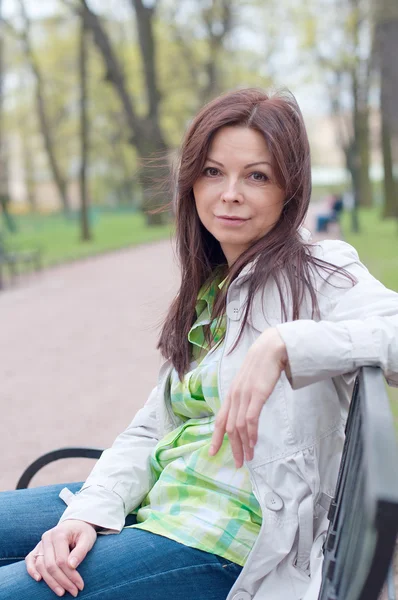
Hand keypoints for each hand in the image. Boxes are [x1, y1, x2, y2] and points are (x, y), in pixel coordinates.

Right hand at [25, 519, 96, 596]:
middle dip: (62, 581)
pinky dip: (31, 570)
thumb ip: (80, 551)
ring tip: (61, 592)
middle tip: (74, 592)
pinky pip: (30, 560)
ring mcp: (41, 543)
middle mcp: (47, 538)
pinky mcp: (37, 548)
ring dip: (50, 581)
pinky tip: (38, 580)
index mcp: (59, 534)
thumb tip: (71, 566)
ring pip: (40, 566)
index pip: (62, 560)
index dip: (70, 575)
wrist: (75, 524)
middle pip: (50, 565)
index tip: (80, 585)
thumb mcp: (87, 539)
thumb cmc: (83, 532)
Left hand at [209, 327, 287, 467]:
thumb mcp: (248, 383)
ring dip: (243, 445)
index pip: (219, 419)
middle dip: (232, 448)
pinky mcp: (257, 394)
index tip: (212, 453)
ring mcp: (244, 395)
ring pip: (238, 426)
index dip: (214, 438)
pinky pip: (251, 418)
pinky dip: (251, 433)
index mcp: (231, 394)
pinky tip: (254, 443)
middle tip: (238, 463)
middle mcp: (234, 396)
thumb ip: (244, 397)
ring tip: (248, 458)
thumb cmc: (261, 367)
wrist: (271, 349)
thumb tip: (244, 413)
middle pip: (228, 428)